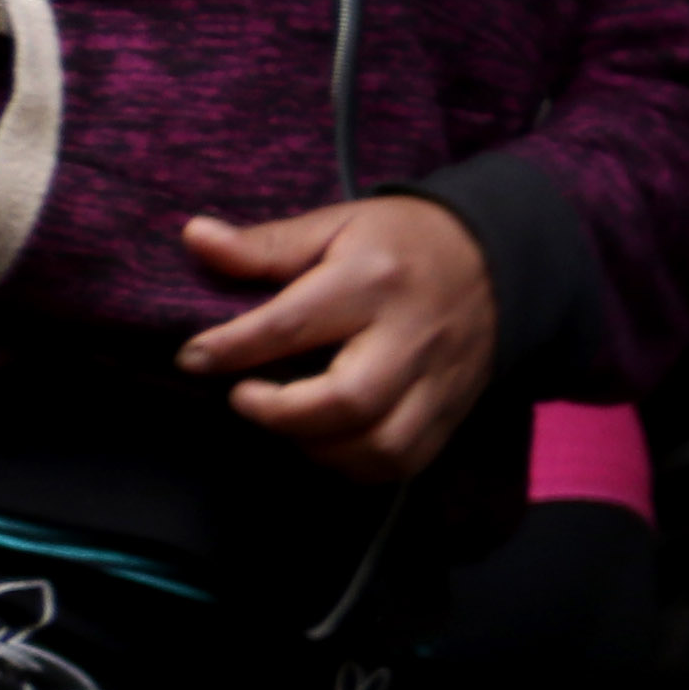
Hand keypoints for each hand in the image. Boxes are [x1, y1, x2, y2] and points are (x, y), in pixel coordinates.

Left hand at [179, 199, 500, 483]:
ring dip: (318, 447)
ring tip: (284, 422)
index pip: (293, 325)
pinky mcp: (451, 413)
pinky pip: (405, 462)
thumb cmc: (400, 242)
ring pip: (381, 445)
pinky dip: (356, 464)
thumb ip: (266, 244)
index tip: (193, 359)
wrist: (495, 263)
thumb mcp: (334, 225)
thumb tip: (195, 240)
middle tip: (243, 398)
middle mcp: (409, 338)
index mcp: (372, 281)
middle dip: (280, 413)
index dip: (233, 349)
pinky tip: (325, 442)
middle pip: (347, 401)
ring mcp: (437, 383)